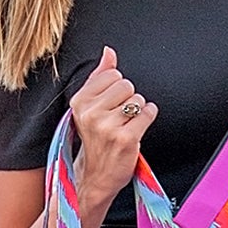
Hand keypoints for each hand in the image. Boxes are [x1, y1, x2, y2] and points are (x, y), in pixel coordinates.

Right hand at [69, 46, 154, 205]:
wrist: (95, 175)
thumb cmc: (95, 139)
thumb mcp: (90, 107)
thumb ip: (100, 76)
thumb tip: (108, 52)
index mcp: (80, 102)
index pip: (111, 74)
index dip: (117, 87)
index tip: (110, 103)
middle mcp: (91, 113)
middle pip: (126, 84)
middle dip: (128, 98)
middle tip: (120, 116)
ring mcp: (108, 127)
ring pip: (138, 99)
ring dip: (138, 110)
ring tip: (126, 124)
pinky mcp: (125, 139)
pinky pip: (148, 113)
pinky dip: (148, 117)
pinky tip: (137, 127)